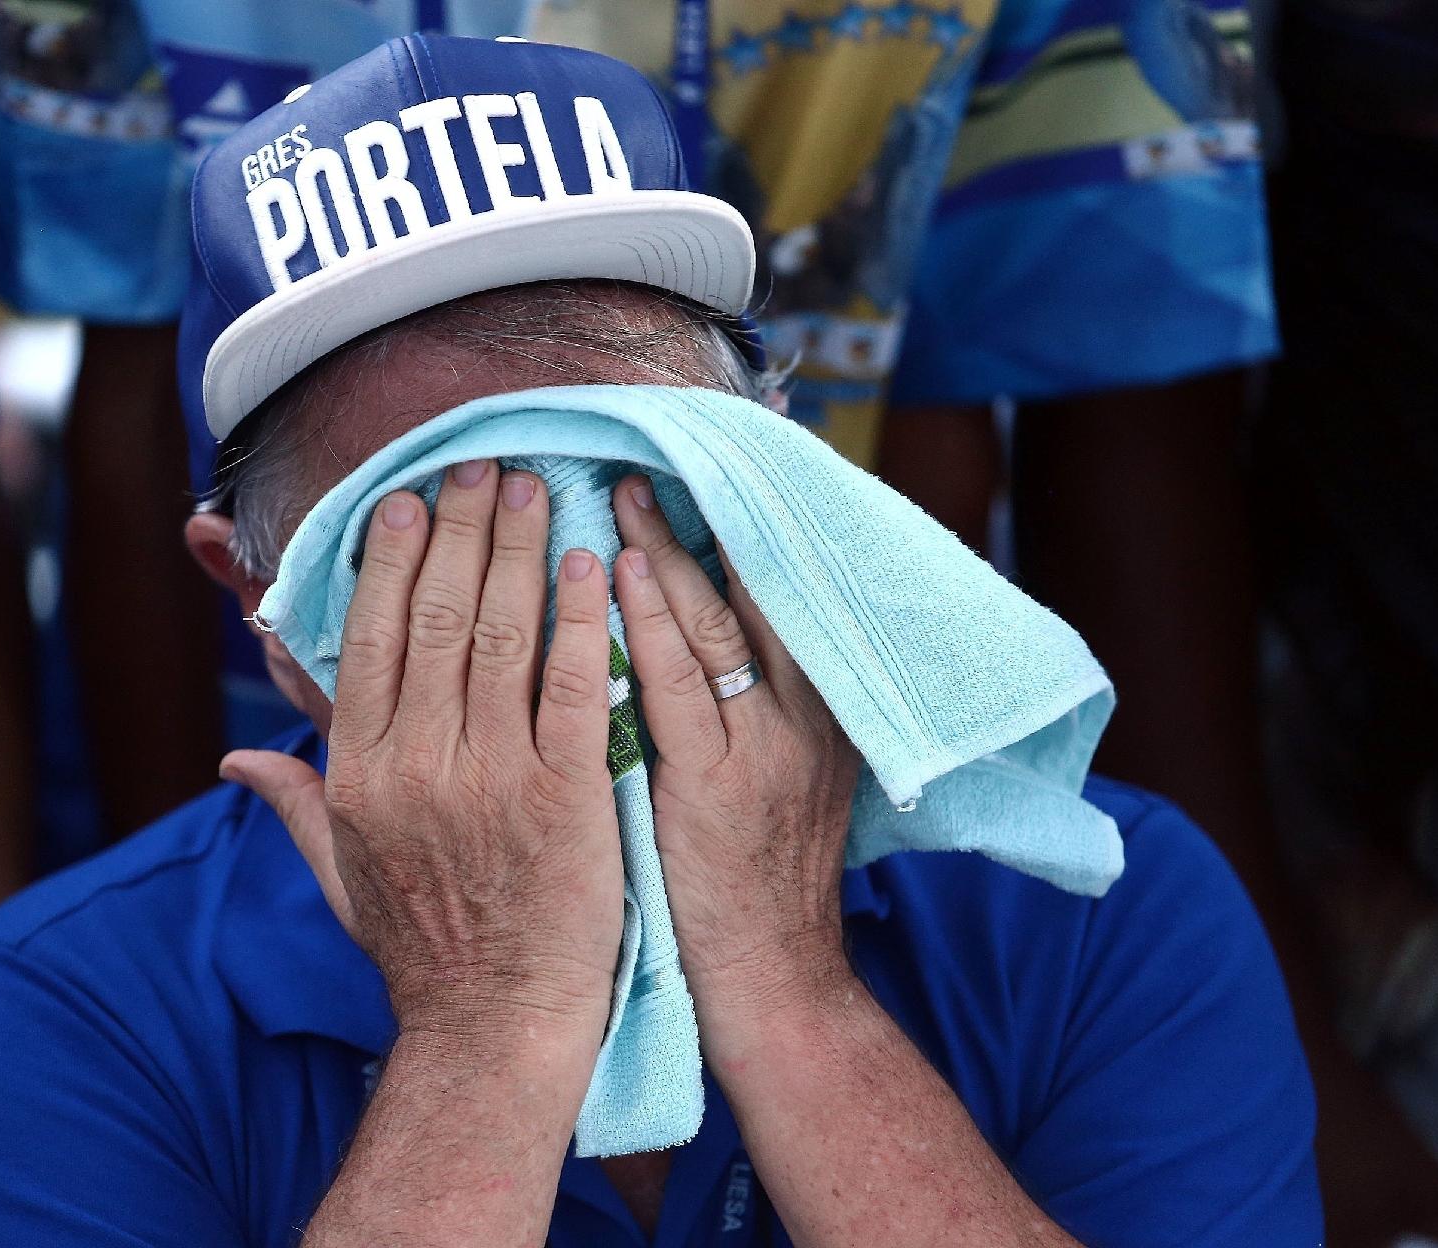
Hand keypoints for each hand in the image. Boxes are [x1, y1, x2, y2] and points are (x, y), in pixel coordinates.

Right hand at [223, 462, 623, 1037]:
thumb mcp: (337, 877)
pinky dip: (581, 620)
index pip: (372, 639)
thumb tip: (232, 761)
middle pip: (437, 618)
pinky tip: (594, 566)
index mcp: (360, 775)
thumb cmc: (422, 950)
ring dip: (518, 552)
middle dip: (460, 530)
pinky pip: (571, 688)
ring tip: (535, 490)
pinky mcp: (566, 798)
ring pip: (502, 636)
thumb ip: (292, 803)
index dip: (392, 559)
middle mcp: (419, 765)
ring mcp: (493, 778)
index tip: (410, 499)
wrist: (497, 1027)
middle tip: (481, 465)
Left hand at [610, 475, 861, 1026]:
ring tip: (619, 492)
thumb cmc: (753, 875)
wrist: (774, 980)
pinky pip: (679, 686)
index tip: (706, 462)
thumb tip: (696, 619)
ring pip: (716, 623)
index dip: (745, 522)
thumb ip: (750, 698)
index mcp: (823, 704)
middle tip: (647, 457)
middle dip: (701, 518)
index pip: (782, 590)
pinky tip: (613, 572)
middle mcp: (808, 713)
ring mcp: (767, 748)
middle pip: (755, 589)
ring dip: (664, 550)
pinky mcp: (720, 786)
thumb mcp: (778, 773)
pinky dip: (648, 623)